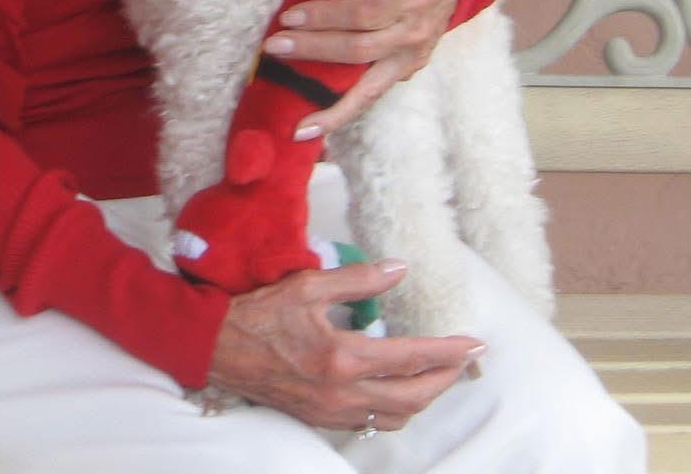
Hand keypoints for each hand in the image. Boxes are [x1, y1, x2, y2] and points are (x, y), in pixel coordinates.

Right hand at [205, 261, 483, 429]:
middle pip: (413, 397)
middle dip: (445, 380)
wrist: (215, 349)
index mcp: (344, 357)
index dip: (449, 352)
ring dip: (423, 398)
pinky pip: (371, 421)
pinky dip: (395, 409)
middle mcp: (343, 392)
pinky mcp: (320, 418)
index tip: (475, 344)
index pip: (412, 358)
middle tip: (465, 362)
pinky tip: (397, 392)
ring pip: (395, 416)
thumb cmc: (258, 314)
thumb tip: (399, 268)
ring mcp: (332, 411)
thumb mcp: (308, 285)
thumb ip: (358, 279)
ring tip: (437, 377)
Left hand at [263, 0, 460, 140]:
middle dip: (314, 48)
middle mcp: (415, 32)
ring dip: (327, 102)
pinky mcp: (407, 73)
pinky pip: (371, 96)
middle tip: (274, 46)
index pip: (364, 11)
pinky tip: (314, 127)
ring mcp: (412, 58)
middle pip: (360, 48)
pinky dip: (342, 112)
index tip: (289, 16)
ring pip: (368, 89)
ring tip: (295, 119)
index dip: (326, 15)